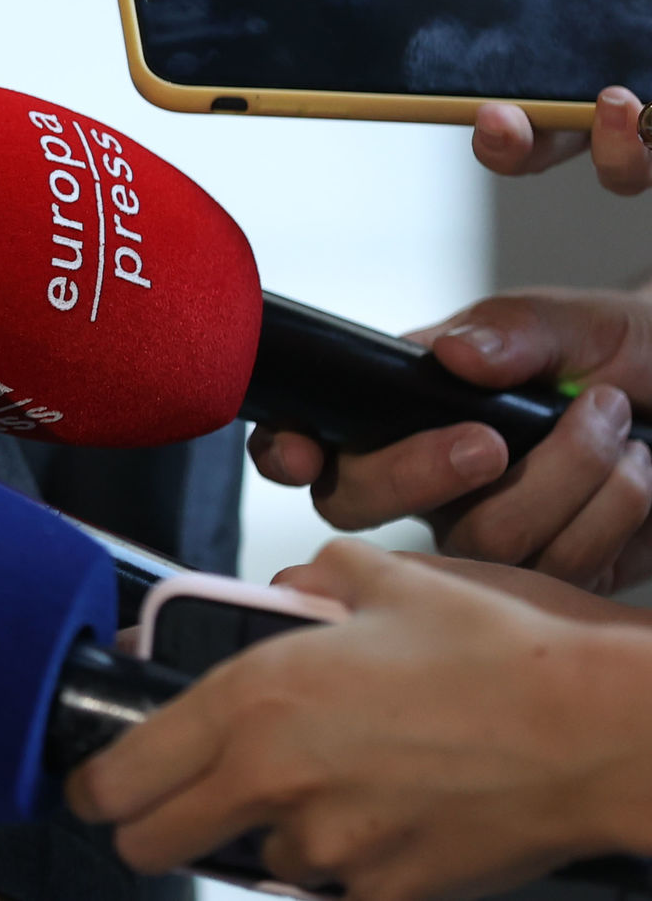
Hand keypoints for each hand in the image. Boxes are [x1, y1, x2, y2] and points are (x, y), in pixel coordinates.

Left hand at [67, 541, 651, 900]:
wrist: (593, 731)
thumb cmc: (496, 654)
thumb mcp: (382, 582)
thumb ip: (308, 581)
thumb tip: (284, 588)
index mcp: (250, 700)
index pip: (120, 774)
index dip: (95, 786)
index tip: (94, 786)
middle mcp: (273, 781)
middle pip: (155, 841)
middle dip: (154, 826)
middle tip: (177, 804)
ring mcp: (329, 848)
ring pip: (254, 859)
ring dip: (267, 834)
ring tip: (324, 787)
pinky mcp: (386, 893)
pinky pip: (332, 888)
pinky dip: (341, 866)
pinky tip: (379, 819)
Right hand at [246, 288, 651, 590]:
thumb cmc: (625, 353)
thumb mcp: (573, 323)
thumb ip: (512, 328)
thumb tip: (453, 355)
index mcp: (405, 409)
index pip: (310, 440)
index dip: (285, 450)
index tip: (304, 448)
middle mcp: (428, 480)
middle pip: (360, 507)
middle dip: (420, 473)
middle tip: (493, 440)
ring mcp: (483, 534)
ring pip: (479, 542)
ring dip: (563, 476)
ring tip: (615, 423)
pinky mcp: (550, 578)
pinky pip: (558, 571)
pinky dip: (611, 510)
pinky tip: (637, 468)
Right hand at [453, 0, 651, 190]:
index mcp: (577, 42)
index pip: (515, 99)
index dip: (489, 120)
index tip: (476, 105)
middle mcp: (621, 88)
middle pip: (550, 148)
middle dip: (512, 149)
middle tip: (505, 120)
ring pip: (626, 170)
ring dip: (613, 152)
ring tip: (620, 102)